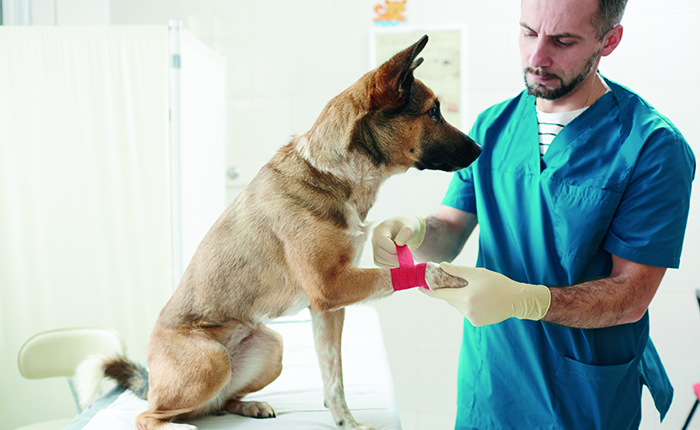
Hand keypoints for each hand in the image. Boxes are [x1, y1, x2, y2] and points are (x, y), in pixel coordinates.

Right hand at [372, 215, 425, 266]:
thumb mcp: (410, 226)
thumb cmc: (408, 226)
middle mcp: (375, 237)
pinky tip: (397, 261)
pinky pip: (379, 262)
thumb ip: (406, 233)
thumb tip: (399, 244)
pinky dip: (389, 264)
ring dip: (391, 263)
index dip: (393, 249)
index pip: (382, 241)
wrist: (404, 228)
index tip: (404, 250)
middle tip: (405, 258)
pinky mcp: (376, 253)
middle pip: (379, 252)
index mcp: (382, 228)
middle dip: (393, 258)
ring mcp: (374, 245)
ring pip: (378, 259)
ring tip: (402, 259)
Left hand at [421, 263, 550, 326]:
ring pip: (458, 305)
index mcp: (466, 297)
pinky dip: (468, 304)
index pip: (441, 293)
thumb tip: (441, 266)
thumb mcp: (478, 273)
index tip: (419, 287)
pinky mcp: (477, 323)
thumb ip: (458, 271)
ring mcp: (472, 318)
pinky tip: (480, 299)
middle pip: (450, 299)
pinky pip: (466, 311)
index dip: (429, 290)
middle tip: (456, 281)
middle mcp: (467, 310)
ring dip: (460, 297)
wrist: (517, 300)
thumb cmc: (498, 284)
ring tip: (475, 290)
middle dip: (450, 290)